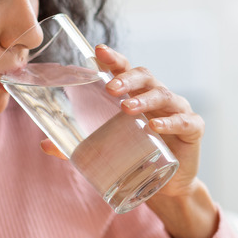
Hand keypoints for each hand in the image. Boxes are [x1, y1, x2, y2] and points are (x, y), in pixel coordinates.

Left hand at [40, 44, 203, 197]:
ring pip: (163, 95)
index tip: (98, 50)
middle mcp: (157, 97)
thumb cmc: (136, 156)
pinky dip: (171, 122)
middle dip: (127, 78)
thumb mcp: (106, 148)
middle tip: (110, 88)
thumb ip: (76, 146)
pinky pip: (185, 121)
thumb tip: (44, 144)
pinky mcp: (193, 129)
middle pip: (145, 76)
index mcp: (136, 94)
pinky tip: (156, 127)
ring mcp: (177, 110)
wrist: (167, 186)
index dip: (113, 59)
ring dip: (145, 99)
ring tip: (127, 108)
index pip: (125, 69)